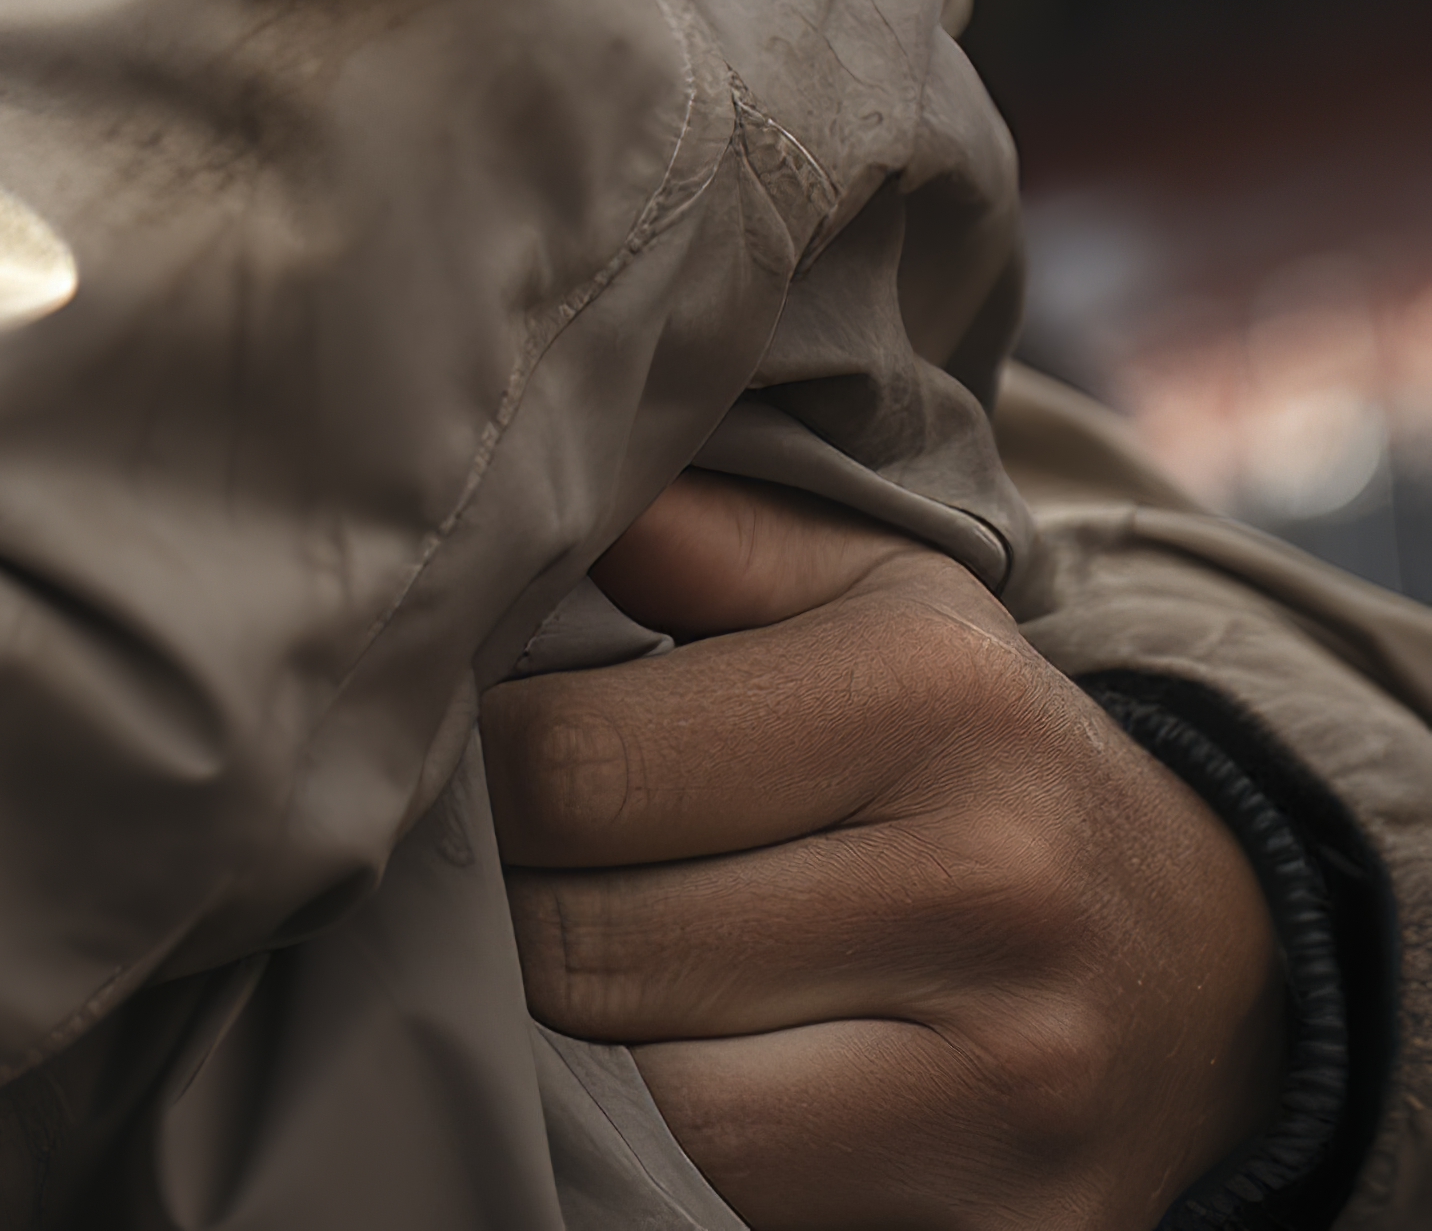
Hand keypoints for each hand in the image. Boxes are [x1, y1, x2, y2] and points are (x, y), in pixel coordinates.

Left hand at [491, 476, 1281, 1229]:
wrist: (1204, 956)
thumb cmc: (968, 745)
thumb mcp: (867, 590)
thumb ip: (697, 536)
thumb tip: (534, 498)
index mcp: (927, 694)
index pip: (577, 763)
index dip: (473, 774)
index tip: (452, 765)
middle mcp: (989, 888)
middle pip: (595, 945)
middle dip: (501, 919)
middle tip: (478, 885)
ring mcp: (1013, 1085)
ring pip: (662, 1106)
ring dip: (575, 1054)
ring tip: (566, 981)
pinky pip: (749, 1209)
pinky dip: (675, 1159)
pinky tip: (666, 1078)